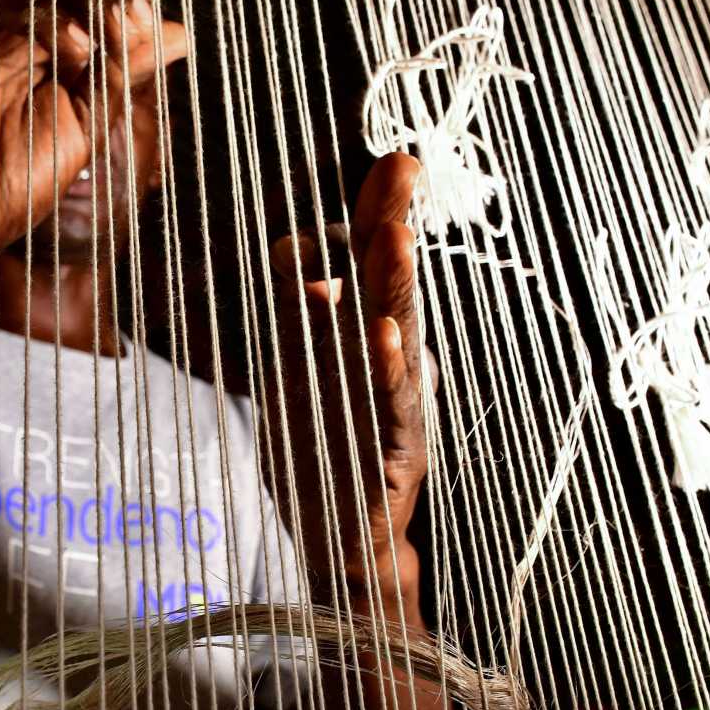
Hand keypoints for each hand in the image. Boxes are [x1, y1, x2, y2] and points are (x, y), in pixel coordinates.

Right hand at [0, 0, 187, 279]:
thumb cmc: (20, 182)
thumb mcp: (90, 122)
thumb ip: (124, 71)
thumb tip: (180, 34)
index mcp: (37, 38)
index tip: (154, 3)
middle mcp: (2, 23)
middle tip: (141, 3)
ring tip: (117, 22)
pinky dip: (42, 15)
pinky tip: (78, 44)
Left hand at [268, 153, 431, 620]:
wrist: (346, 543)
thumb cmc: (330, 454)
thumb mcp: (306, 378)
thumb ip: (307, 327)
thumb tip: (307, 272)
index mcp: (361, 339)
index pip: (364, 266)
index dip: (369, 217)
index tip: (385, 166)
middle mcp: (384, 364)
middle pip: (387, 283)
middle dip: (391, 223)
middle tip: (402, 165)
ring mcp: (390, 406)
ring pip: (396, 336)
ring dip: (393, 285)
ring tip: (395, 236)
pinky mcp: (390, 451)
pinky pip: (390, 406)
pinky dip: (389, 373)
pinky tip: (386, 339)